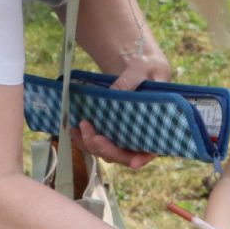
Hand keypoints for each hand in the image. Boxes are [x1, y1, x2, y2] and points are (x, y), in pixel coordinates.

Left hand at [70, 51, 173, 169]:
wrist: (138, 66)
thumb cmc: (148, 67)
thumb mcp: (143, 68)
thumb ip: (131, 80)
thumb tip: (114, 92)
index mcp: (156, 126)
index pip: (152, 149)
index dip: (143, 158)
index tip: (134, 162)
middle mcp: (139, 136)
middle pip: (123, 155)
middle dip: (106, 149)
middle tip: (92, 134)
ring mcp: (122, 136)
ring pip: (106, 151)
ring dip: (91, 145)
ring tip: (78, 128)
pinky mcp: (109, 130)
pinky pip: (96, 141)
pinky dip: (84, 139)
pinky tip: (74, 129)